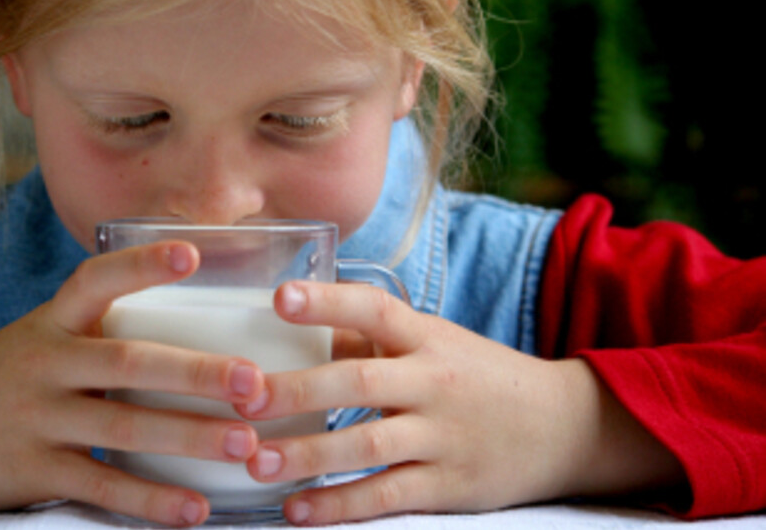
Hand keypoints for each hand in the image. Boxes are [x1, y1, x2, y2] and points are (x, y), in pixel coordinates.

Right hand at [0, 242, 266, 527]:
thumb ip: (95, 335)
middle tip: (255, 382)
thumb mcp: (37, 340)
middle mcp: (44, 363)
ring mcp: (34, 418)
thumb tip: (187, 333)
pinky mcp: (28, 471)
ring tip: (246, 445)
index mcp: (51, 323)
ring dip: (190, 437)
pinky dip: (150, 499)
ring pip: (123, 427)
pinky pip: (100, 486)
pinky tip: (194, 509)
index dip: (143, 265)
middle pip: (129, 361)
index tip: (194, 254)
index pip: (97, 280)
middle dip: (197, 372)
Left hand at [236, 281, 684, 524]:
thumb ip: (370, 337)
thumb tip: (299, 326)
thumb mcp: (434, 343)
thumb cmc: (478, 376)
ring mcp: (443, 435)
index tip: (278, 298)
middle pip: (360, 380)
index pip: (374, 308)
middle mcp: (434, 381)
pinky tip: (298, 511)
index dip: (327, 301)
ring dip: (308, 455)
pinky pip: (387, 496)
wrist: (563, 426)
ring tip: (256, 462)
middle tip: (244, 401)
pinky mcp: (449, 485)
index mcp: (427, 337)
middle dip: (298, 390)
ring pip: (368, 445)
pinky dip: (341, 505)